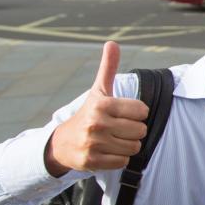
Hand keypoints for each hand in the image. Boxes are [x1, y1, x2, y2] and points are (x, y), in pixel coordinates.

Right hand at [44, 42, 148, 176]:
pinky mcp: (92, 161)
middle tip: (118, 128)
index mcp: (103, 104)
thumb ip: (108, 68)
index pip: (142, 111)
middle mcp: (97, 123)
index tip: (125, 114)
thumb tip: (112, 43)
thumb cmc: (89, 113)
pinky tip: (108, 151)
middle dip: (134, 131)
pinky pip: (123, 161)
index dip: (137, 113)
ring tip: (113, 140)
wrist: (62, 143)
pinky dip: (119, 158)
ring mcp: (94, 143)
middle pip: (140, 130)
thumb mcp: (98, 91)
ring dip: (127, 145)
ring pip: (134, 147)